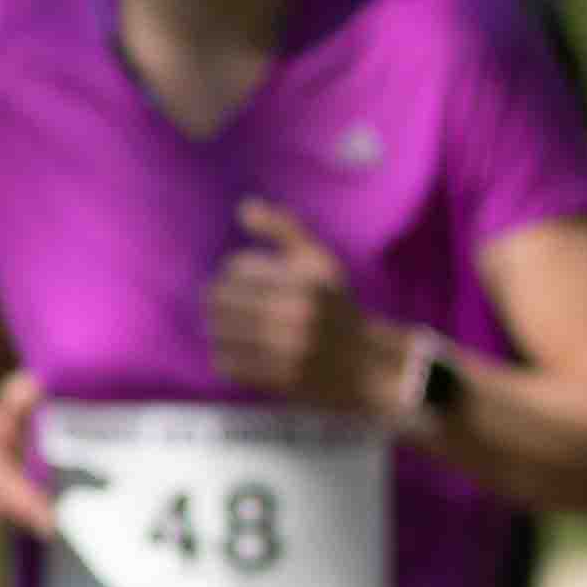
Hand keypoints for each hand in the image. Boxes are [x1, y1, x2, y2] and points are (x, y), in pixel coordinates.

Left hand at [207, 199, 404, 416]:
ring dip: (217, 328)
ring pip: (220, 333)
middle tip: (222, 305)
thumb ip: (284, 229)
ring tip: (226, 326)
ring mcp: (288, 352)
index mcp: (303, 284)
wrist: (369, 367)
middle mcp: (296, 317)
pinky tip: (237, 350)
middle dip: (217, 300)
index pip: (235, 271)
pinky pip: (228, 364)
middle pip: (221, 301)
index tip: (238, 281)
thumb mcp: (320, 263)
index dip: (230, 274)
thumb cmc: (338, 308)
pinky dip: (225, 355)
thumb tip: (245, 206)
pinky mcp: (281, 380)